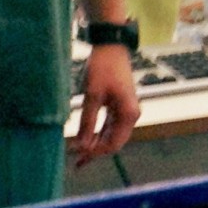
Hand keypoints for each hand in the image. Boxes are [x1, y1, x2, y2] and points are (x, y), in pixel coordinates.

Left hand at [72, 42, 140, 164]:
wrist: (111, 46)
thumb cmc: (103, 68)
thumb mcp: (93, 95)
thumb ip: (88, 122)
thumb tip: (82, 146)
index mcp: (129, 114)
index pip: (113, 143)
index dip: (95, 152)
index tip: (78, 156)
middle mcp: (131, 115)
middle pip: (113, 142)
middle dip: (95, 152)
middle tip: (76, 161)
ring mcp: (125, 111)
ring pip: (111, 135)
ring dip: (95, 144)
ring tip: (78, 154)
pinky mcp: (119, 106)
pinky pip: (109, 126)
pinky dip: (97, 133)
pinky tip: (85, 139)